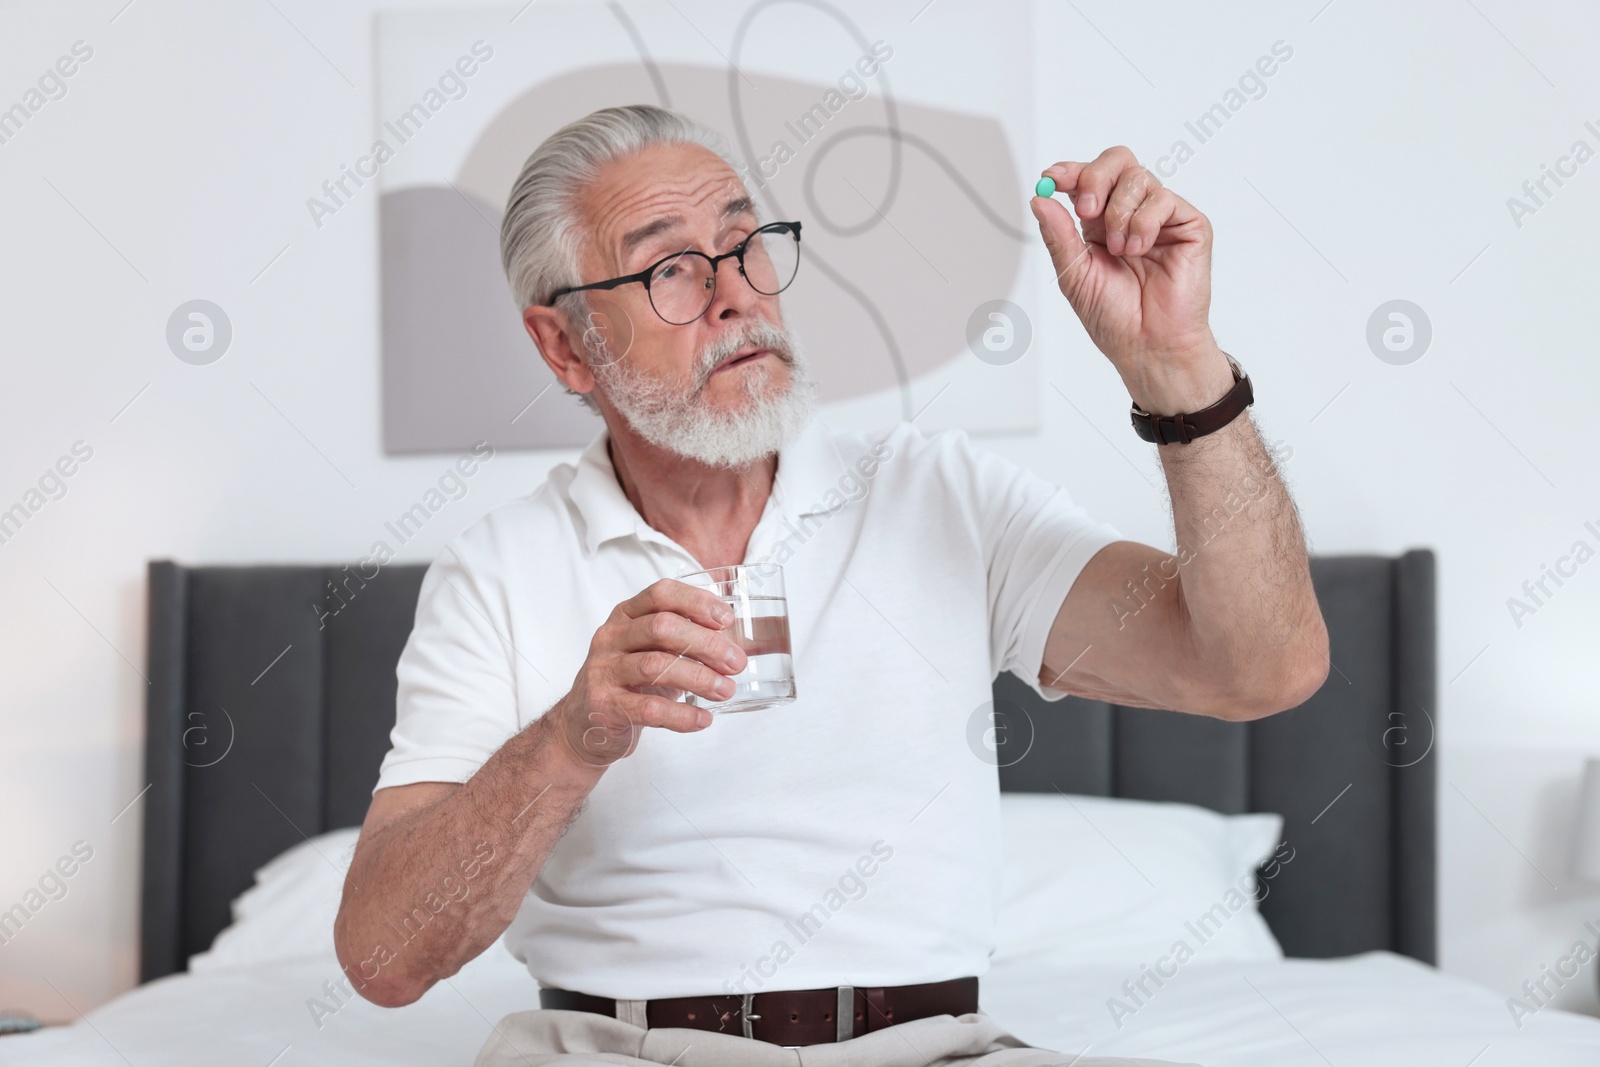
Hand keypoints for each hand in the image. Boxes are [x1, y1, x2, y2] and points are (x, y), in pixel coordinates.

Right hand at [550, 579, 746, 768]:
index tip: (726, 619)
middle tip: (736, 663)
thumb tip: (736, 640)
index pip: (661, 594)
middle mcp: (611, 637)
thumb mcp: (651, 650)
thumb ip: (683, 638)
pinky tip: (703, 719)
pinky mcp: (604, 705)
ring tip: (726, 690)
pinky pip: (648, 709)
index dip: (696, 602)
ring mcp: (604, 671)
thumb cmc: (628, 681)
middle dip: (706, 643)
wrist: (584, 724)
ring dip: (699, 678)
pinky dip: (682, 715)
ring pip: (655, 666)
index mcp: (626, 615)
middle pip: (662, 627)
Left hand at [1032, 146, 1230, 413]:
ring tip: (1120, 251)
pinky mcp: (1188, 225)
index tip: (1052, 177)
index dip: (1070, 171)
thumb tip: (1039, 199)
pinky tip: (1139, 250)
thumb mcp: (1074, 274)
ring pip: (1139, 177)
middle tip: (1086, 210)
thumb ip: (1058, 236)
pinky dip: (1144, 222)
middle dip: (1095, 178)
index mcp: (1099, 223)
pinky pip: (1164, 199)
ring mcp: (1161, 217)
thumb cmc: (1114, 317)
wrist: (1148, 345)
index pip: (1087, 178)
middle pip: (1117, 161)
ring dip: (1120, 213)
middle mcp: (1130, 213)